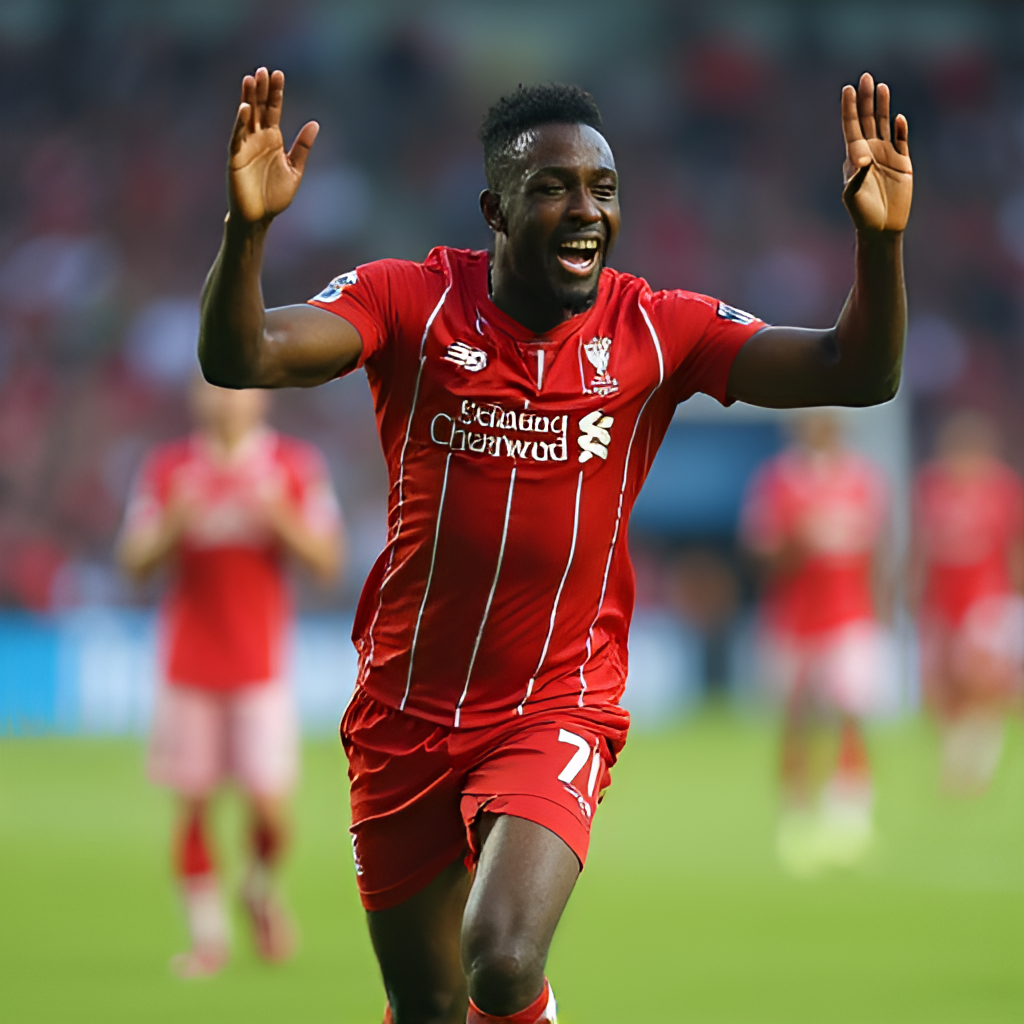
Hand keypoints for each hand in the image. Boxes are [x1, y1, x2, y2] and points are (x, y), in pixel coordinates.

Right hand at [228, 67, 318, 223]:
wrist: (259, 218)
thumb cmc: (275, 197)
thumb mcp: (295, 170)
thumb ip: (303, 147)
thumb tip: (315, 123)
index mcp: (273, 140)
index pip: (274, 110)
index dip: (276, 93)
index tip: (278, 74)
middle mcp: (258, 139)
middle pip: (259, 109)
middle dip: (261, 90)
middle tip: (264, 70)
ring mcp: (246, 147)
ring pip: (246, 117)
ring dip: (248, 98)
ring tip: (250, 79)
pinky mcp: (236, 158)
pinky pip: (237, 137)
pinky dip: (239, 123)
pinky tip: (244, 108)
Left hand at [841, 73, 911, 233]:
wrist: (881, 227)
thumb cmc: (862, 214)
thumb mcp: (853, 196)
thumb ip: (856, 176)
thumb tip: (862, 158)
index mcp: (854, 157)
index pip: (851, 127)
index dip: (850, 108)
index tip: (847, 89)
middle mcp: (870, 152)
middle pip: (868, 120)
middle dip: (866, 99)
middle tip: (865, 77)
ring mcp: (887, 155)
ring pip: (884, 125)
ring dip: (883, 106)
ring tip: (882, 87)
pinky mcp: (903, 162)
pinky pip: (902, 140)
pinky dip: (901, 129)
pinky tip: (898, 118)